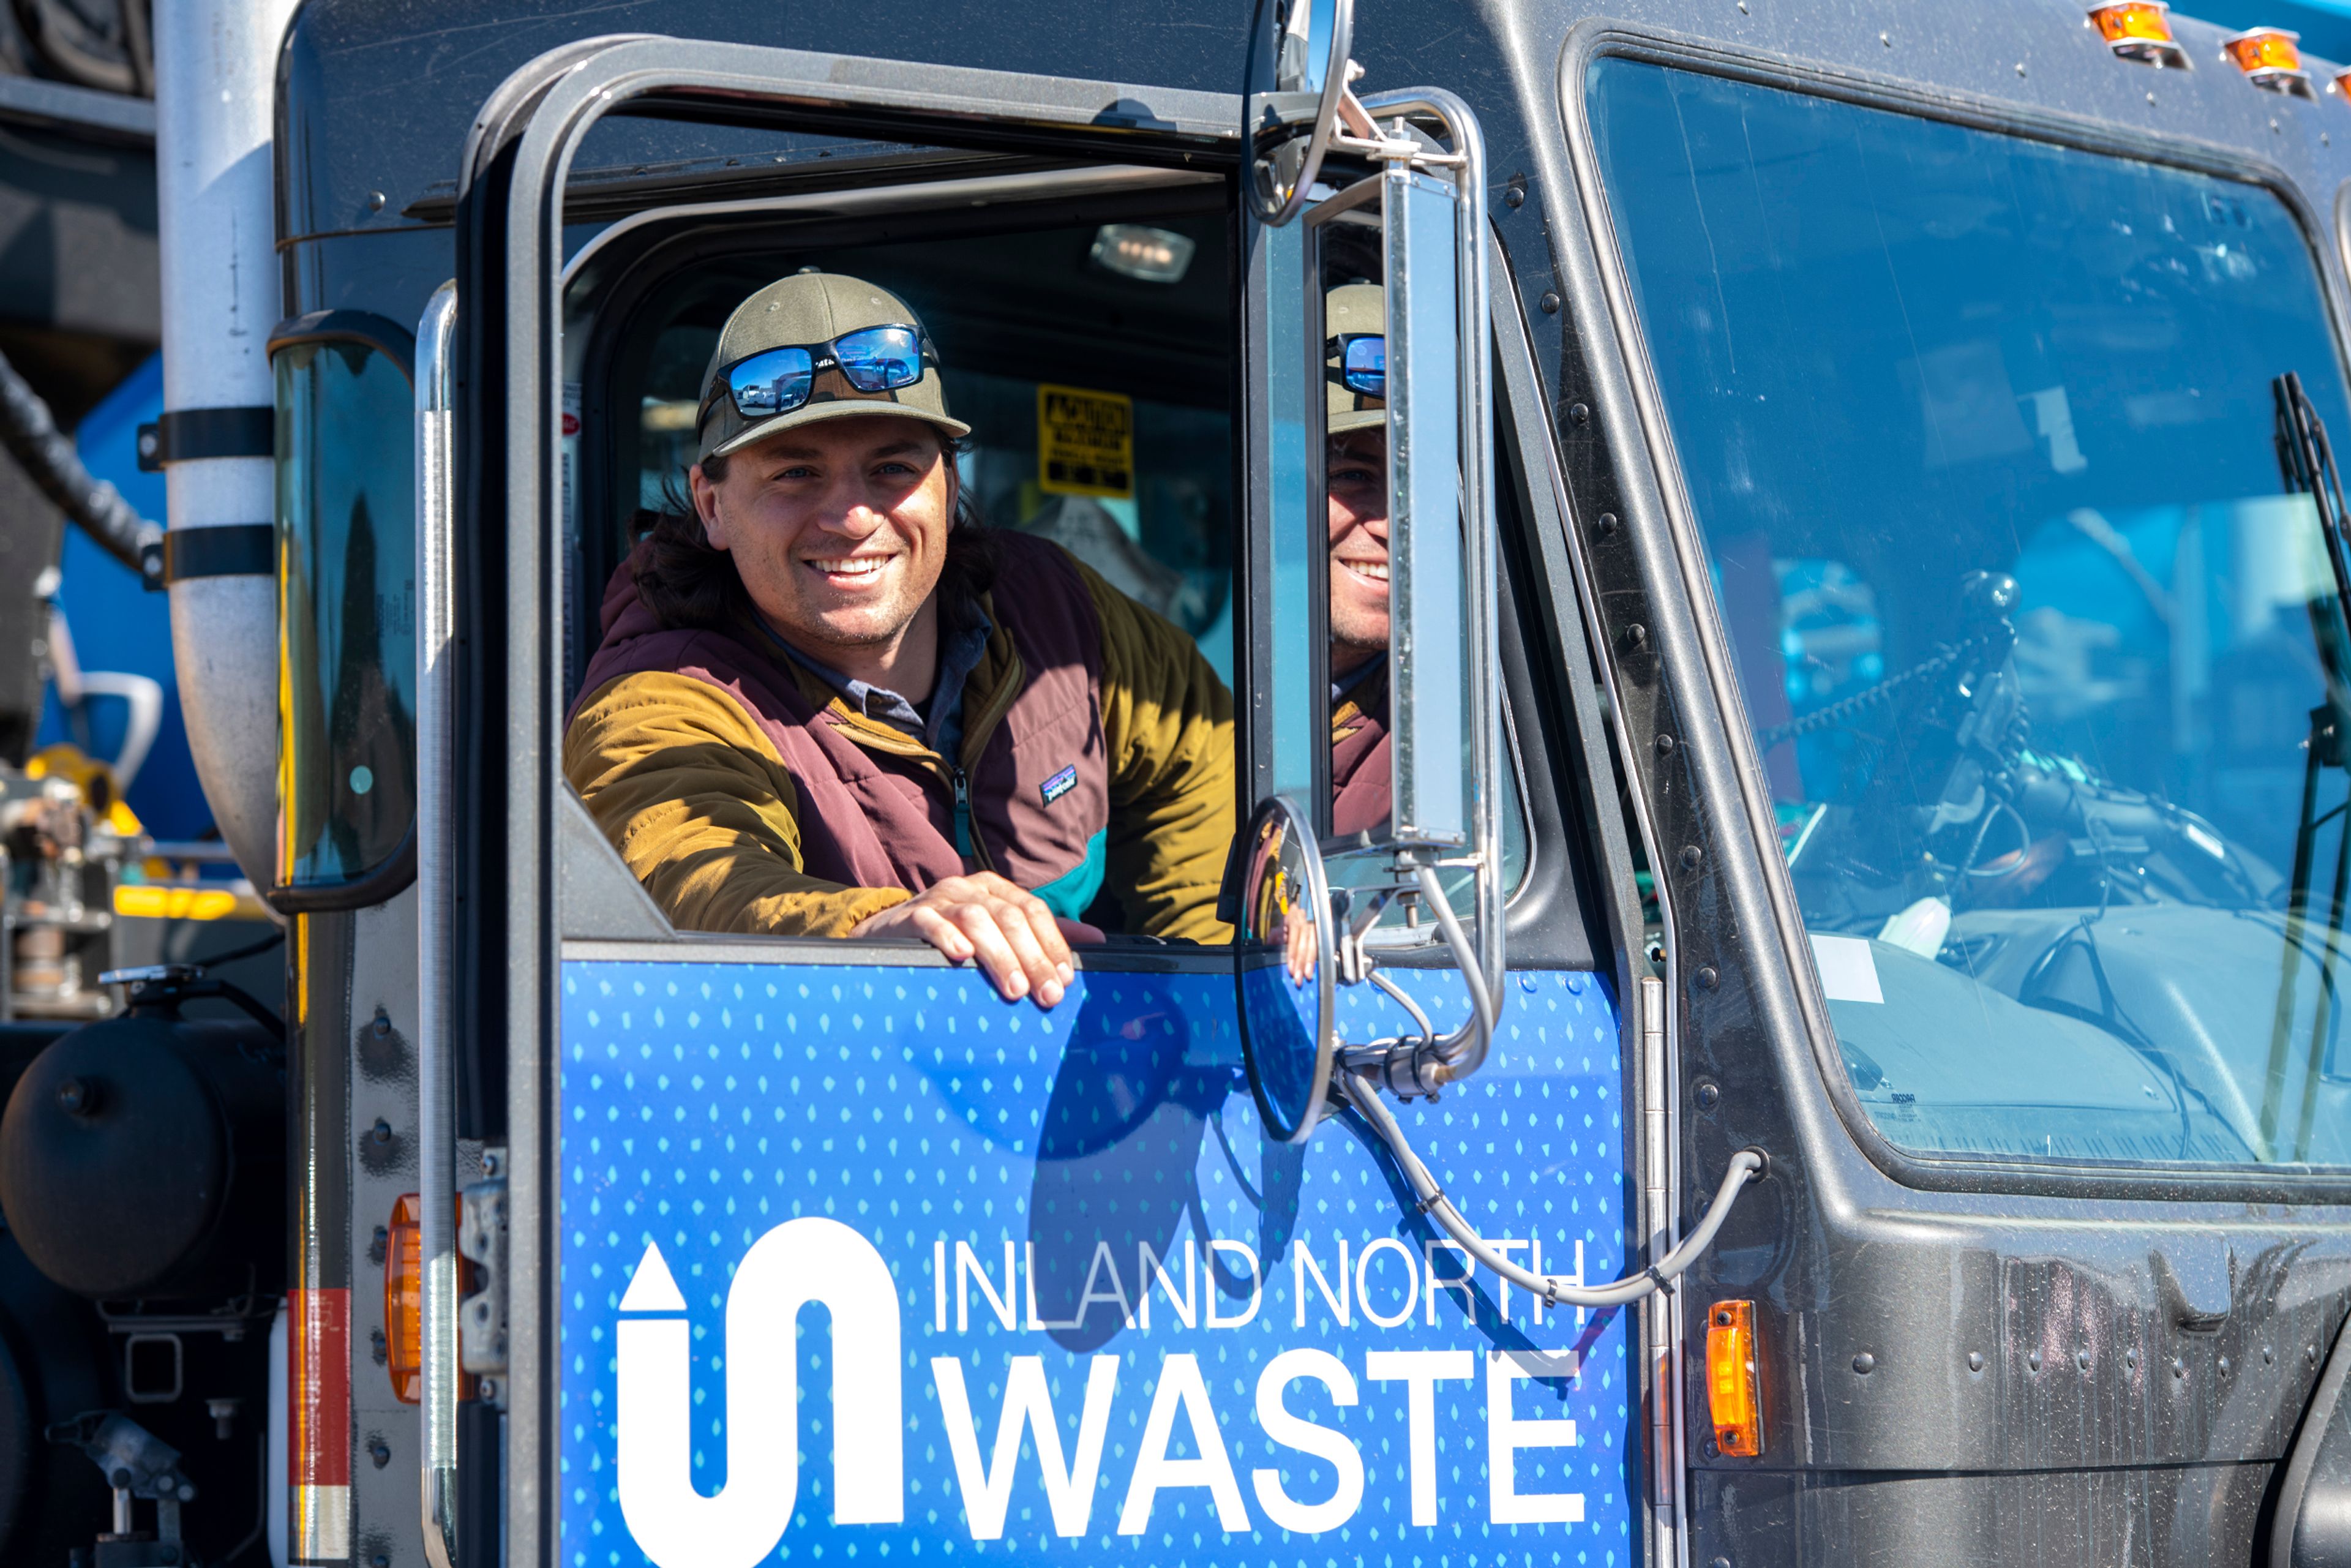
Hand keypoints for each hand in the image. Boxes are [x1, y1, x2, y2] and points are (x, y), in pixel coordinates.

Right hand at [850, 872, 1102, 1005]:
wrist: (888, 931)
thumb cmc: (953, 933)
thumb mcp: (999, 929)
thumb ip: (1044, 933)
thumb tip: (1097, 940)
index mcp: (996, 889)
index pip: (1034, 910)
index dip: (1052, 943)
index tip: (1065, 979)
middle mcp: (971, 889)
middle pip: (1010, 918)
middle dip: (1033, 958)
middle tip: (1046, 995)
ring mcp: (940, 899)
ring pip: (977, 920)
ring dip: (999, 955)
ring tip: (1014, 989)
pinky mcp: (911, 916)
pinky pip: (931, 922)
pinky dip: (947, 936)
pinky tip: (961, 956)